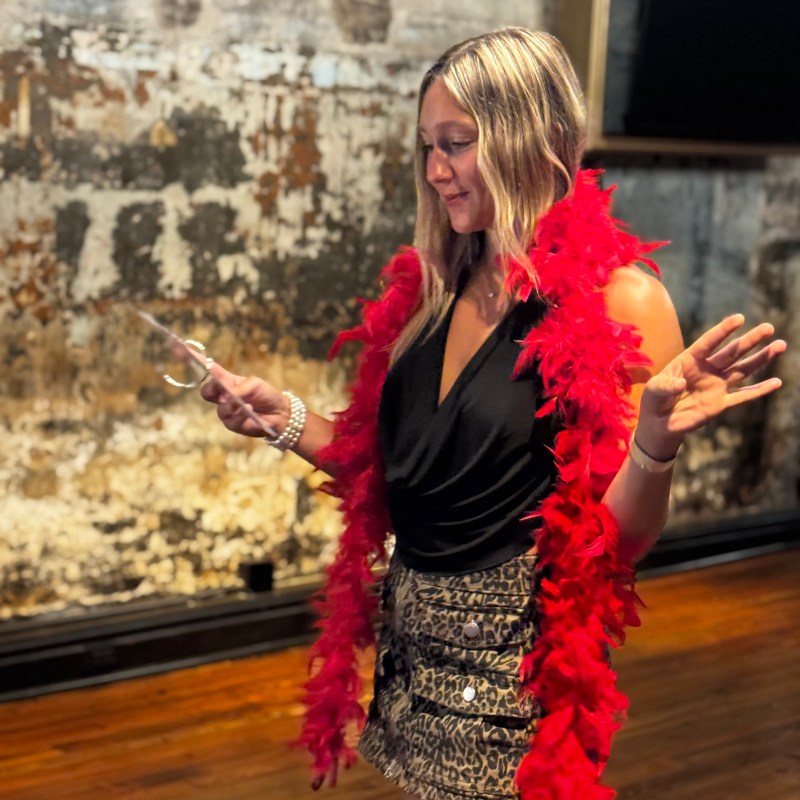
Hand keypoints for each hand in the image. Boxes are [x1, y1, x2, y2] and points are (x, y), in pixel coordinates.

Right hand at [199, 363, 287, 437]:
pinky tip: (251, 413)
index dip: (194, 360)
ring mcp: (227, 411)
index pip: (209, 371)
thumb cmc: (266, 394)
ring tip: (248, 405)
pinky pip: (232, 420)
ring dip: (235, 406)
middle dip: (212, 389)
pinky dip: (242, 415)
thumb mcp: (254, 384)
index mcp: (227, 382)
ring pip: (221, 408)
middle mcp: (223, 397)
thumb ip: (238, 388)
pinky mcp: (233, 424)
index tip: (180, 347)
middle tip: (223, 388)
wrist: (280, 412)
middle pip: (206, 392)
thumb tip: (227, 396)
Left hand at [636, 314, 785, 458]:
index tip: (739, 318)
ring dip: (761, 359)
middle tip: (768, 327)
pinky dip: (759, 390)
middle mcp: (707, 369)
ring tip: (780, 345)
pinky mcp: (721, 403)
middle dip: (750, 340)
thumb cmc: (655, 400)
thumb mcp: (654, 390)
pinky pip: (743, 396)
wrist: (660, 423)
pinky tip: (776, 383)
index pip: (708, 342)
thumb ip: (665, 386)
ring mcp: (716, 385)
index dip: (723, 331)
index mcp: (689, 360)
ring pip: (742, 369)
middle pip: (732, 353)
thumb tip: (680, 385)